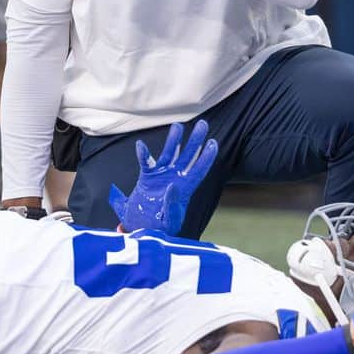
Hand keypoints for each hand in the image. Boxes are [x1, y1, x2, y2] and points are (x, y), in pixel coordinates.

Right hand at [108, 120, 219, 235]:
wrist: (144, 229)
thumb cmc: (162, 228)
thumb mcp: (170, 221)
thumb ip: (172, 206)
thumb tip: (172, 186)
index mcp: (185, 190)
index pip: (199, 170)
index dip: (207, 157)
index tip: (213, 143)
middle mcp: (175, 178)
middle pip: (188, 156)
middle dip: (196, 140)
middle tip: (203, 124)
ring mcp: (161, 175)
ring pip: (169, 153)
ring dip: (174, 140)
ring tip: (178, 126)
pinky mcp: (147, 177)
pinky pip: (146, 162)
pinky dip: (143, 154)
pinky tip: (140, 145)